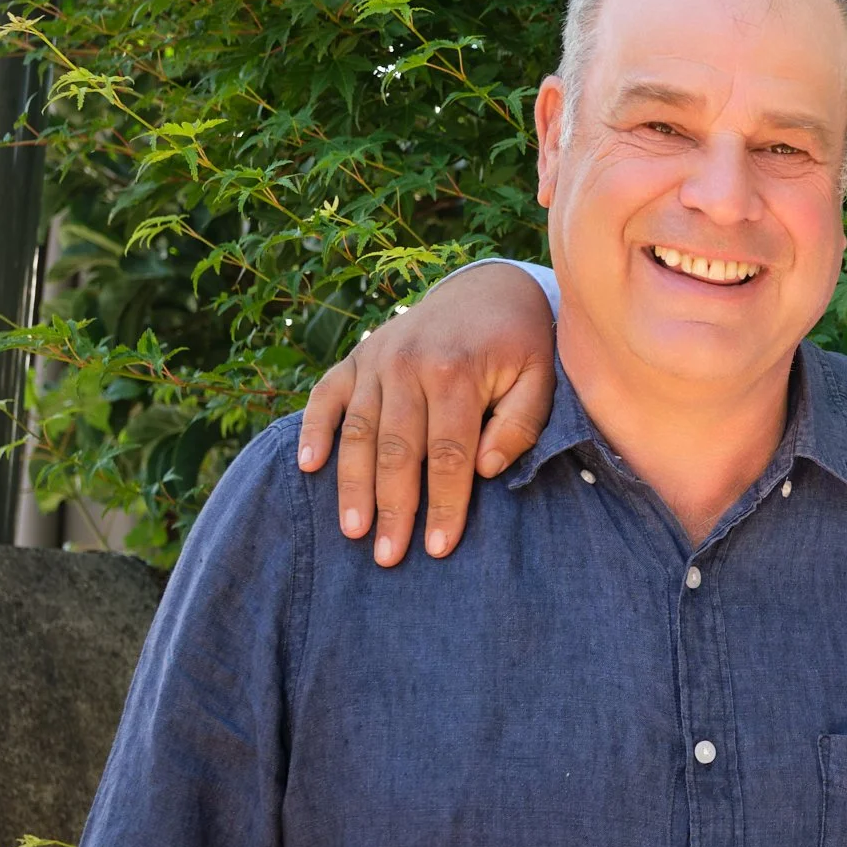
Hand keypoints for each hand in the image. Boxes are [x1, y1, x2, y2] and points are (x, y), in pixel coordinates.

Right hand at [295, 262, 558, 565]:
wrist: (488, 289)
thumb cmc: (519, 344)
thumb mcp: (540, 377)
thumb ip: (520, 424)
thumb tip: (485, 469)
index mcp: (456, 371)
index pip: (449, 454)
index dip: (443, 504)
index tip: (438, 548)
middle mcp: (409, 364)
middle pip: (398, 450)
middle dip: (393, 507)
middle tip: (389, 557)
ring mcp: (376, 359)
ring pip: (358, 432)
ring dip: (352, 484)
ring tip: (352, 531)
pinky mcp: (355, 357)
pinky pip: (325, 396)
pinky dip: (312, 429)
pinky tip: (307, 468)